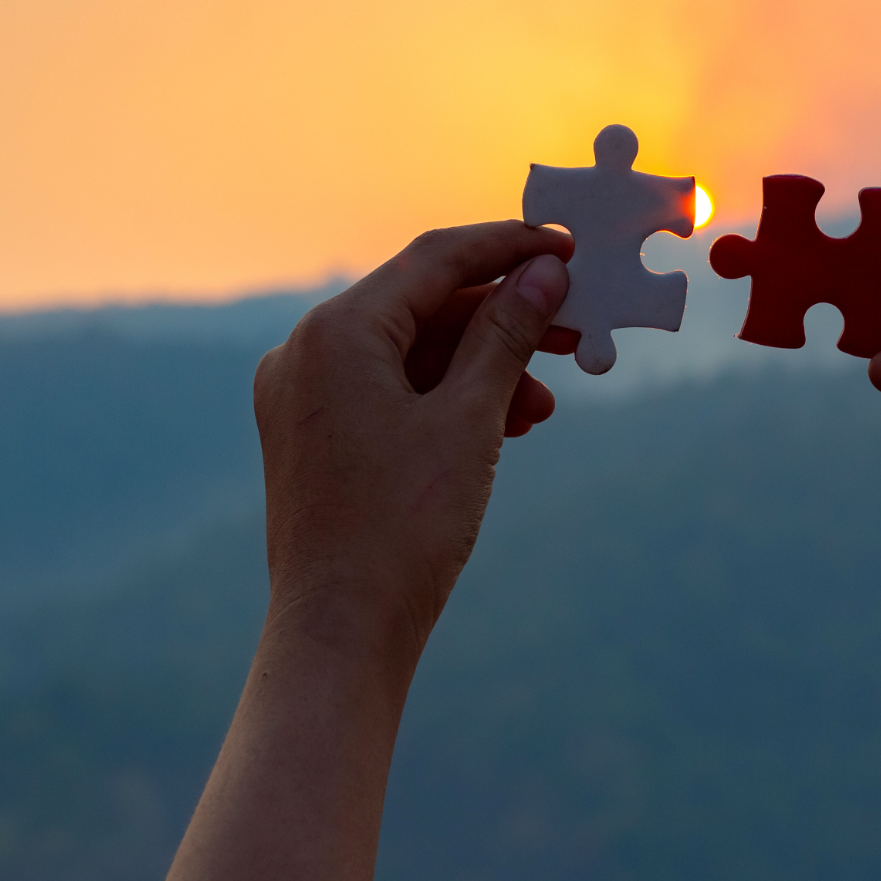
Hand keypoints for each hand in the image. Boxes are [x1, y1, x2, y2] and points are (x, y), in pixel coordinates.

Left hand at [252, 220, 573, 658]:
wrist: (341, 634)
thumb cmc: (403, 528)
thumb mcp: (470, 420)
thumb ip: (506, 335)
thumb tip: (543, 273)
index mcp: (335, 332)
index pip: (434, 259)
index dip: (509, 246)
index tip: (570, 247)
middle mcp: (307, 351)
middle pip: (422, 304)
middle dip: (503, 317)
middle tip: (575, 326)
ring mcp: (305, 395)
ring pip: (411, 353)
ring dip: (483, 366)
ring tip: (543, 404)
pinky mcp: (315, 435)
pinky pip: (391, 391)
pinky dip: (448, 399)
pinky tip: (505, 425)